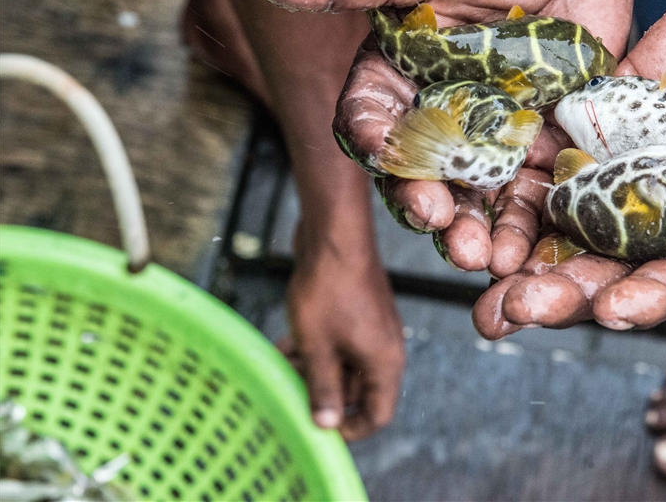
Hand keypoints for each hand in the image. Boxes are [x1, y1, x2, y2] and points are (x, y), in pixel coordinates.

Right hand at [234, 0, 635, 277]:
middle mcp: (440, 116)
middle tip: (440, 225)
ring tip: (487, 258)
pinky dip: (535, 217)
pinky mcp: (544, 140)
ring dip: (480, 229)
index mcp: (396, 79)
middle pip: (424, 175)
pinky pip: (537, 187)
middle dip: (428, 205)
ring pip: (480, 193)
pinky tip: (536, 247)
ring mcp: (494, 132)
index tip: (378, 150)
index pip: (370, 121)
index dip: (370, 139)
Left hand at [279, 223, 404, 441]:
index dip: (351, 430)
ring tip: (281, 364)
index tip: (318, 430)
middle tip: (289, 390)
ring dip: (313, 369)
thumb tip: (325, 425)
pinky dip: (316, 347)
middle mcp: (384, 348)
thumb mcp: (318, 347)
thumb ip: (322, 388)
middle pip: (357, 390)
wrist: (333, 235)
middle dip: (321, 394)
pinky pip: (339, 341)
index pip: (378, 414)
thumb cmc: (328, 290)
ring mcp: (371, 328)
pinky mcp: (358, 311)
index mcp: (384, 363)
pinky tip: (286, 343)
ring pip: (342, 364)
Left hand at [472, 0, 665, 337]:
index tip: (610, 311)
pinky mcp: (600, 124)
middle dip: (563, 289)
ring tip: (477, 276)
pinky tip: (477, 197)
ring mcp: (629, 168)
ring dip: (525, 249)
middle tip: (511, 312)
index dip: (649, 296)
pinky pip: (555, 152)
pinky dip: (519, 176)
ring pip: (570, 219)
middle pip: (610, 260)